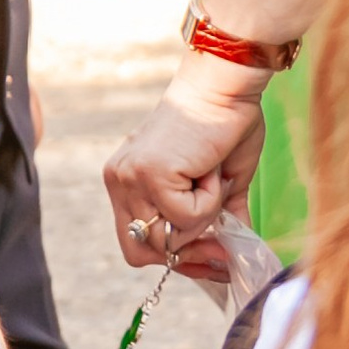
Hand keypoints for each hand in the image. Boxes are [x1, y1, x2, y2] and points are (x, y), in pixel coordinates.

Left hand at [103, 55, 267, 270]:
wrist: (227, 87)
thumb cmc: (226, 127)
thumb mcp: (220, 186)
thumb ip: (216, 221)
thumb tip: (229, 261)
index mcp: (126, 182)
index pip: (134, 244)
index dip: (172, 259)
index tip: (211, 261)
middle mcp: (119, 181)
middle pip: (143, 251)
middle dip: (189, 252)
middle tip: (222, 237)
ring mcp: (129, 178)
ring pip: (168, 238)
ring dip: (205, 217)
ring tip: (213, 178)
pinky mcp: (149, 174)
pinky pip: (186, 218)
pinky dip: (210, 200)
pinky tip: (210, 168)